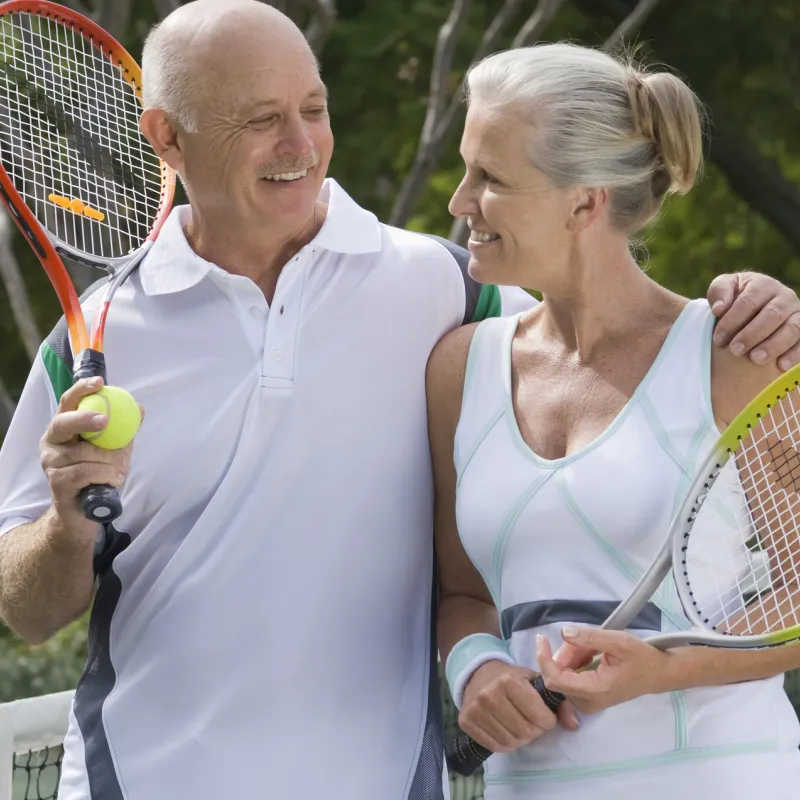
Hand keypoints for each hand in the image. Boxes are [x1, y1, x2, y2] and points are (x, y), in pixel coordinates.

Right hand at [40, 378, 138, 531]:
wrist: (85, 511)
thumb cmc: (98, 474)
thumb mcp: (115, 449)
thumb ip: (123, 430)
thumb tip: (140, 409)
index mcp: (64, 429)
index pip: (68, 402)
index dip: (82, 390)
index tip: (101, 383)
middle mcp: (51, 443)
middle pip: (64, 423)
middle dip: (85, 419)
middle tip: (105, 420)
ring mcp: (50, 463)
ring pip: (84, 453)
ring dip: (110, 460)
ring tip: (119, 469)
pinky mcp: (56, 482)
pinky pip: (87, 471)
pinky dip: (107, 474)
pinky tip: (114, 480)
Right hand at [459, 659, 578, 753]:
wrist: (478, 674)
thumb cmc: (512, 678)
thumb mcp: (535, 680)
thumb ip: (558, 701)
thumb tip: (573, 724)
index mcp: (509, 681)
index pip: (539, 717)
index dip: (548, 721)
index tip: (546, 716)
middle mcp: (490, 695)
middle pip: (526, 732)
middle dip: (535, 731)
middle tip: (533, 722)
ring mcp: (476, 709)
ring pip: (511, 741)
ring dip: (521, 738)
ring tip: (520, 725)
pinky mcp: (466, 722)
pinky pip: (495, 746)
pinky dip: (506, 743)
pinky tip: (507, 730)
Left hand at [536, 627, 670, 714]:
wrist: (658, 673)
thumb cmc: (641, 657)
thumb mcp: (618, 641)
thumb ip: (590, 637)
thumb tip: (563, 632)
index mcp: (594, 691)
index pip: (555, 680)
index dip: (544, 658)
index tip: (542, 638)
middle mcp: (587, 702)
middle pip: (558, 675)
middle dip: (565, 653)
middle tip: (582, 638)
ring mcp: (587, 702)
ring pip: (564, 674)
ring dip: (572, 655)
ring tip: (592, 645)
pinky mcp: (588, 698)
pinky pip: (571, 677)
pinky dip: (576, 661)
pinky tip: (591, 653)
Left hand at [708, 272, 799, 370]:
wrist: (752, 310)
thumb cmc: (734, 299)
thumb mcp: (724, 289)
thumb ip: (719, 292)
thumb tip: (719, 309)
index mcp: (763, 285)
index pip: (749, 301)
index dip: (733, 320)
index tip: (718, 338)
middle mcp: (785, 297)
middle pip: (772, 315)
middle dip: (752, 334)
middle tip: (735, 350)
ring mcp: (797, 314)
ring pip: (792, 328)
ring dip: (774, 345)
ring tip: (756, 359)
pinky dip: (794, 354)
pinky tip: (781, 365)